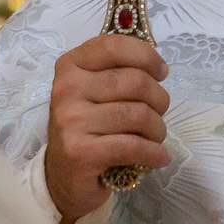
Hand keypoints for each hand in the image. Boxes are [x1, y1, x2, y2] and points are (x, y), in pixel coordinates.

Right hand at [44, 34, 170, 223]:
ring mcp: (70, 121)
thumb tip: (159, 67)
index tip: (161, 72)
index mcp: (71, 66)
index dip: (147, 56)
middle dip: (159, 99)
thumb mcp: (95, 91)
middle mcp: (66, 89)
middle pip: (135, 81)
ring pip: (138, 114)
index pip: (114, 46)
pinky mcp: (80, 152)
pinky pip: (133, 146)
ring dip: (158, 129)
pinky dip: (154, 153)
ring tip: (155, 137)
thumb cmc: (87, 128)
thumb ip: (118, 72)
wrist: (62, 177)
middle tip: (158, 113)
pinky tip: (159, 157)